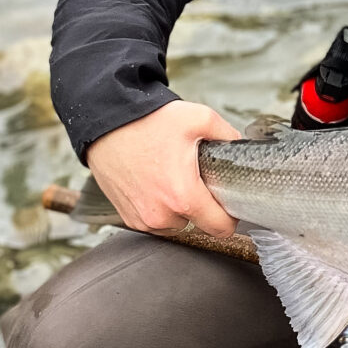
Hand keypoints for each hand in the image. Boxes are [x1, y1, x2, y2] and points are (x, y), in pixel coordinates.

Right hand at [85, 101, 241, 237]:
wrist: (106, 124)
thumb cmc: (147, 122)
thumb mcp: (199, 119)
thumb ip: (228, 135)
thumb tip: (240, 146)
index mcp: (183, 197)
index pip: (221, 228)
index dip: (231, 215)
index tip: (230, 202)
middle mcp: (162, 215)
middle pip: (199, 223)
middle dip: (203, 204)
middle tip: (196, 178)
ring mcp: (143, 219)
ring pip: (177, 223)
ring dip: (180, 207)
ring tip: (173, 177)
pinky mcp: (129, 218)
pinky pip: (156, 221)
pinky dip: (161, 207)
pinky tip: (157, 183)